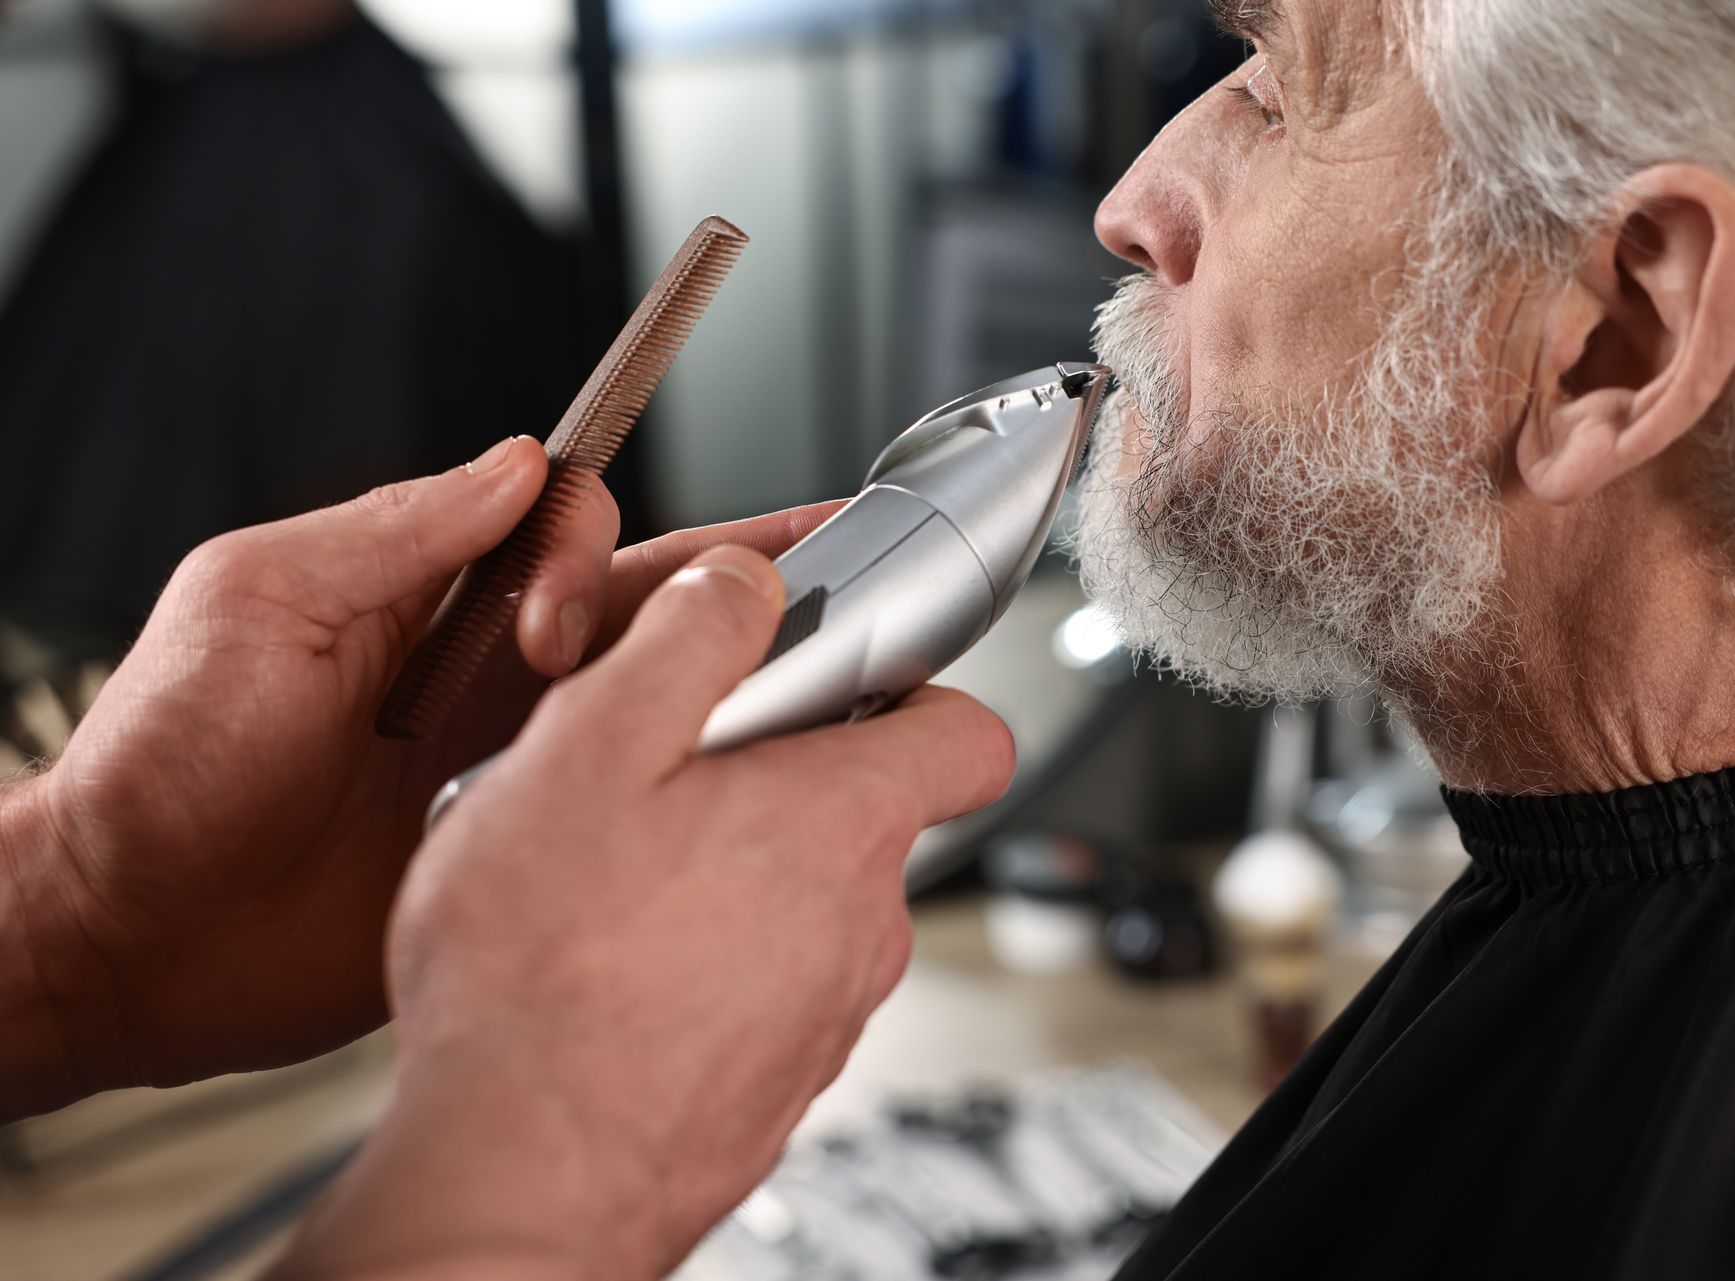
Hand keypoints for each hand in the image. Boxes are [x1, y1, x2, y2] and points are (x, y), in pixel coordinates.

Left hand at [3, 437, 842, 1111]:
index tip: (559, 621)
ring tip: (820, 658)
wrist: (130, 937)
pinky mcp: (516, 842)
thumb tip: (515, 465)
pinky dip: (684, 780)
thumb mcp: (261, 600)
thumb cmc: (159, 767)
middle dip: (740, 572)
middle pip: (642, 601)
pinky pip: (621, 797)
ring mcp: (506, 758)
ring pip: (652, 694)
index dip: (592, 552)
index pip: (561, 527)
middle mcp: (480, 668)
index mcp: (424, 593)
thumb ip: (397, 532)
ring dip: (727, 672)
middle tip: (832, 549)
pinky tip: (742, 774)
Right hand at [270, 547, 1016, 1280]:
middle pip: (861, 812)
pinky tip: (606, 968)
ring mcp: (825, 1013)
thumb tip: (745, 583)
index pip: (968, 733)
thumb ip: (689, 640)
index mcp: (842, 822)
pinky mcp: (775, 1080)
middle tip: (658, 782)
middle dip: (774, 778)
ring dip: (726, 872)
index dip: (915, 687)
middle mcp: (862, 924)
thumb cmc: (542, 975)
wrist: (516, 1179)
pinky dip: (703, 961)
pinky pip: (760, 985)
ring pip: (800, 900)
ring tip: (609, 885)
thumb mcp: (592, 746)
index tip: (840, 675)